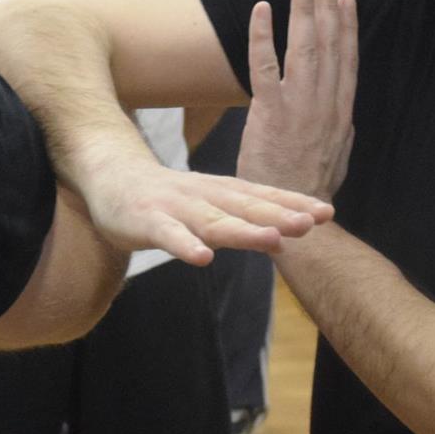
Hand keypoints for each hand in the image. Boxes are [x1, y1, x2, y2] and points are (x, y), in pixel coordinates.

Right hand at [74, 150, 334, 265]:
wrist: (107, 174)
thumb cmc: (162, 197)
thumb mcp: (206, 204)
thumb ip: (239, 217)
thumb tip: (285, 234)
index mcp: (219, 192)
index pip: (261, 196)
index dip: (292, 202)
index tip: (326, 212)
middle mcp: (203, 196)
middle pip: (245, 206)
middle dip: (279, 213)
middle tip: (311, 222)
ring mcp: (174, 208)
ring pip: (212, 220)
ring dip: (243, 230)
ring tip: (272, 239)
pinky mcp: (146, 221)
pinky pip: (167, 236)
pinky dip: (185, 245)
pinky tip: (203, 259)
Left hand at [239, 0, 357, 201]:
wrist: (294, 218)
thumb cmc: (310, 191)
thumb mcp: (338, 158)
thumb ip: (341, 132)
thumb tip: (346, 118)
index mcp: (341, 112)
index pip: (347, 58)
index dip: (347, 25)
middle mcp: (325, 103)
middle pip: (329, 43)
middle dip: (327, 4)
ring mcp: (299, 106)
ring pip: (304, 46)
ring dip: (303, 9)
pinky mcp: (270, 112)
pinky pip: (264, 66)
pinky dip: (263, 35)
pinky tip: (262, 8)